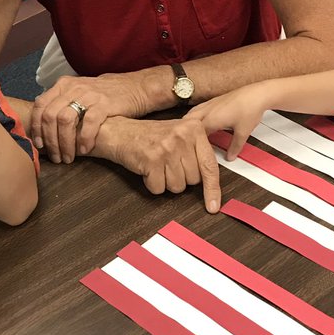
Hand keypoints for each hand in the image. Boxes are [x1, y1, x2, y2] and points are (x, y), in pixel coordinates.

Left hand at [31, 73, 146, 163]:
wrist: (132, 87)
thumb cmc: (101, 96)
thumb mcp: (77, 94)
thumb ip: (60, 105)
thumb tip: (42, 127)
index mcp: (62, 86)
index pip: (40, 106)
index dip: (36, 128)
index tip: (39, 145)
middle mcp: (73, 88)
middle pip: (50, 116)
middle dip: (50, 140)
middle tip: (56, 156)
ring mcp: (88, 95)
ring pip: (66, 120)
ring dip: (65, 143)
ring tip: (69, 157)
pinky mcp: (104, 103)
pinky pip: (89, 122)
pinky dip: (84, 138)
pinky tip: (85, 149)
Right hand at [104, 116, 221, 211]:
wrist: (119, 132)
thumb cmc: (150, 136)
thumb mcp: (179, 134)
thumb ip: (197, 152)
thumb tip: (210, 182)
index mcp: (194, 128)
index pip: (210, 165)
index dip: (212, 189)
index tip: (214, 206)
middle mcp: (182, 136)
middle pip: (193, 180)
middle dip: (180, 178)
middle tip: (168, 164)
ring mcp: (167, 148)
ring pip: (177, 187)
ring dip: (165, 182)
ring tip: (157, 165)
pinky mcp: (151, 160)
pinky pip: (159, 188)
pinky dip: (152, 184)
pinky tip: (148, 169)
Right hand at [187, 84, 270, 158]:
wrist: (258, 93)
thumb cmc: (250, 109)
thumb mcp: (243, 132)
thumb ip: (235, 147)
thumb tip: (230, 156)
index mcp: (211, 119)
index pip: (194, 135)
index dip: (192, 144)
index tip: (194, 152)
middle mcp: (207, 110)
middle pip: (188, 122)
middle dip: (186, 133)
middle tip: (188, 144)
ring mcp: (210, 104)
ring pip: (191, 114)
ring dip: (189, 124)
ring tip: (190, 134)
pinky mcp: (215, 100)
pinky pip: (199, 109)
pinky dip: (195, 117)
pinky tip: (201, 121)